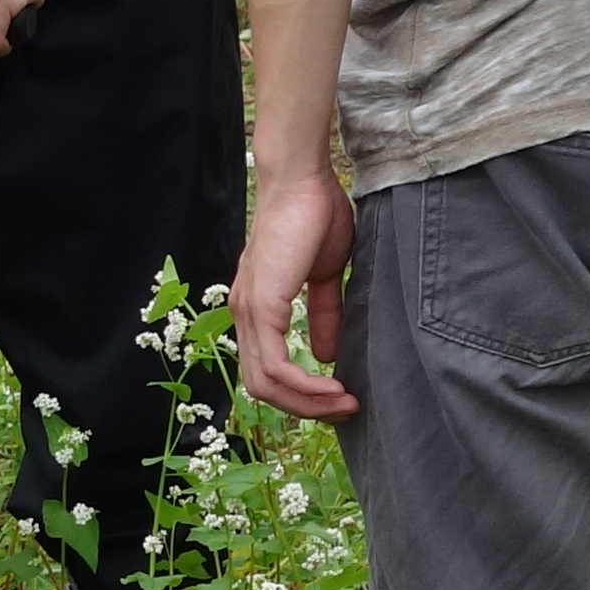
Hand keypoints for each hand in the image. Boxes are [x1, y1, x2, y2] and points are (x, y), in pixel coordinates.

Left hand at [232, 166, 357, 420]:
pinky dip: (303, 385)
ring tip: (344, 402)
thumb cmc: (314, 217)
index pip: (266, 371)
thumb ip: (324, 314)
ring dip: (307, 402)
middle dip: (305, 406)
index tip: (341, 397)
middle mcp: (243, 314)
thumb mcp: (325, 276)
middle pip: (262, 386)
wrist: (302, 181)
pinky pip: (275, 365)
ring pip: (265, 383)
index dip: (300, 392)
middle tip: (346, 407)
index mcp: (256, 309)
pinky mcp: (261, 304)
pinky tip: (333, 385)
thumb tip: (329, 355)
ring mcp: (248, 311)